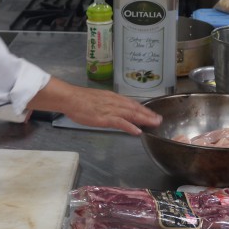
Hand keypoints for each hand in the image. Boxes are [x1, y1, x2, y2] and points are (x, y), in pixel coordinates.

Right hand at [26, 77, 161, 135]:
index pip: (131, 103)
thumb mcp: (96, 99)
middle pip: (135, 108)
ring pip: (131, 114)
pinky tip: (137, 131)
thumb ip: (105, 104)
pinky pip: (120, 122)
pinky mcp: (105, 118)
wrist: (70, 98)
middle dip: (148, 114)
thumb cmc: (79, 100)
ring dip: (144, 119)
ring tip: (154, 124)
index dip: (143, 108)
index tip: (151, 113)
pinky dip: (130, 126)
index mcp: (112, 97)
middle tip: (159, 119)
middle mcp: (114, 102)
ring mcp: (110, 110)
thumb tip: (111, 109)